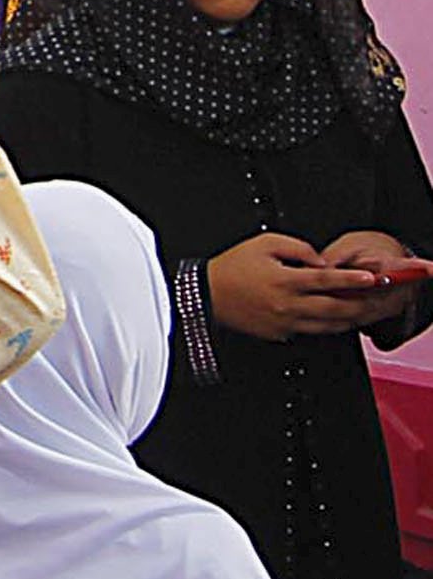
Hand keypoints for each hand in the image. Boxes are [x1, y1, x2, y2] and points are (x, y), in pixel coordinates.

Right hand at [208, 231, 408, 339]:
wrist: (206, 294)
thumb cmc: (232, 268)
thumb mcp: (263, 244)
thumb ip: (297, 248)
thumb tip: (320, 261)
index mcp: (284, 281)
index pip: (327, 280)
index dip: (352, 279)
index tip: (370, 278)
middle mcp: (287, 304)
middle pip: (334, 308)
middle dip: (359, 304)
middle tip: (373, 299)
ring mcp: (284, 323)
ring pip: (327, 325)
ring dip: (347, 319)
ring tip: (359, 311)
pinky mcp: (279, 334)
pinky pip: (309, 332)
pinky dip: (325, 326)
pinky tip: (333, 318)